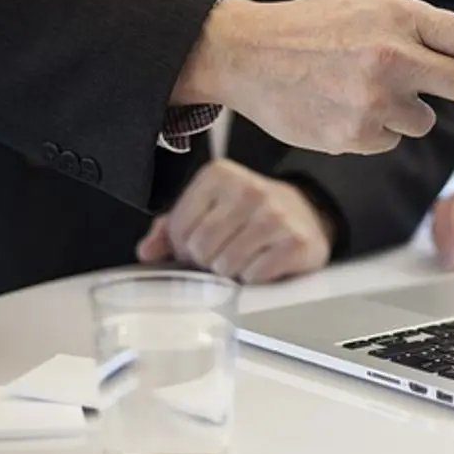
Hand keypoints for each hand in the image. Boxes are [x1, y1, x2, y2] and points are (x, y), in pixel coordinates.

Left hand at [136, 159, 332, 282]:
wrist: (307, 215)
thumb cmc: (249, 215)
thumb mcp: (209, 209)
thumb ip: (172, 227)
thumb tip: (147, 251)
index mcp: (219, 175)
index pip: (178, 228)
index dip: (183, 247)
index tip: (200, 245)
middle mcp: (249, 189)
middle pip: (201, 248)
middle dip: (207, 261)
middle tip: (222, 255)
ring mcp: (276, 214)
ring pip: (226, 265)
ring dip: (231, 272)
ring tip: (243, 259)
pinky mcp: (297, 241)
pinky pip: (255, 276)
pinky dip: (254, 278)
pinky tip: (263, 263)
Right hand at [173, 0, 453, 154]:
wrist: (245, 53)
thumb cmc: (314, 27)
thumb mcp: (370, 7)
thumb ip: (421, 31)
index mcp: (399, 16)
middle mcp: (392, 56)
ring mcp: (374, 100)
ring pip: (424, 119)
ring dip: (407, 109)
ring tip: (358, 85)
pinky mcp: (357, 135)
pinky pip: (391, 138)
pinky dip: (376, 127)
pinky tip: (341, 105)